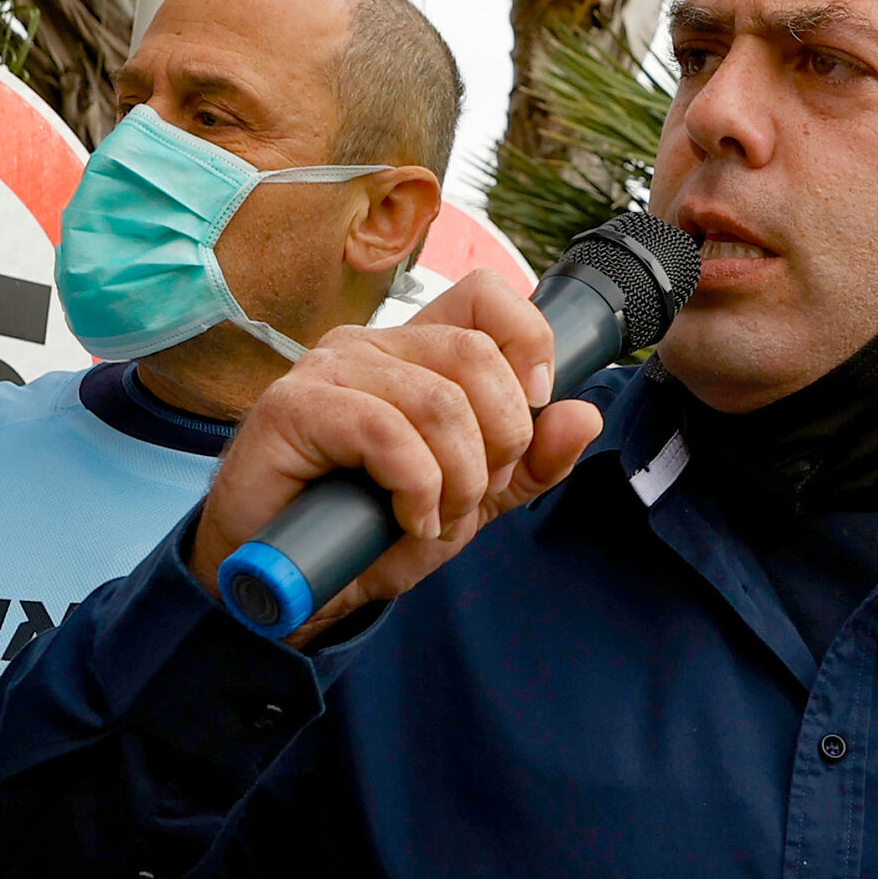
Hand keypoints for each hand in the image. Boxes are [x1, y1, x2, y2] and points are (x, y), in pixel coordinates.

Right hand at [186, 270, 602, 640]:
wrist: (293, 583)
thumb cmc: (370, 531)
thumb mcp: (471, 500)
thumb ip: (530, 462)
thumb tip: (584, 415)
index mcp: (416, 351)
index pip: (488, 295)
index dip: (529, 344)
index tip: (529, 413)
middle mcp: (371, 346)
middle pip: (476, 354)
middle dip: (499, 438)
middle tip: (474, 491)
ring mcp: (328, 369)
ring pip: (438, 400)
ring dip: (458, 477)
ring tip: (436, 516)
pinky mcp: (293, 406)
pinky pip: (387, 432)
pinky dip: (416, 487)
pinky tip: (409, 519)